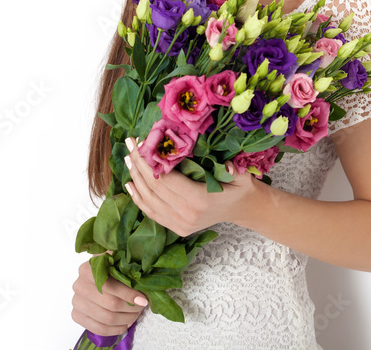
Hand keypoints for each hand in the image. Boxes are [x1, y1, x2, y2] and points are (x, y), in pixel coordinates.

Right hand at [70, 258, 145, 336]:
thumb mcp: (117, 259)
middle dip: (130, 309)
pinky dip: (115, 329)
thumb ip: (126, 266)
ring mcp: (76, 302)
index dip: (129, 294)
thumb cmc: (110, 266)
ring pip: (106, 319)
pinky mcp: (77, 315)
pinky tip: (125, 324)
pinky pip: (98, 328)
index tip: (143, 300)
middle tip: (141, 307)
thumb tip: (143, 281)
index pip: (110, 286)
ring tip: (135, 315)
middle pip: (110, 304)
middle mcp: (79, 286)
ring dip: (125, 319)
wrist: (95, 274)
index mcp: (88, 269)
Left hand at [123, 137, 257, 236]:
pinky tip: (130, 183)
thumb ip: (234, 170)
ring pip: (149, 200)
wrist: (242, 208)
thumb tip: (227, 165)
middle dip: (139, 164)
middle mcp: (187, 215)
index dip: (151, 162)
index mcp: (201, 200)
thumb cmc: (240, 187)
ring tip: (128, 158)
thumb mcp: (242, 175)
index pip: (167, 180)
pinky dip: (138, 198)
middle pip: (154, 188)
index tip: (143, 143)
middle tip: (130, 143)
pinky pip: (151, 212)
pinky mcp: (177, 228)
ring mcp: (180, 224)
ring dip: (135, 178)